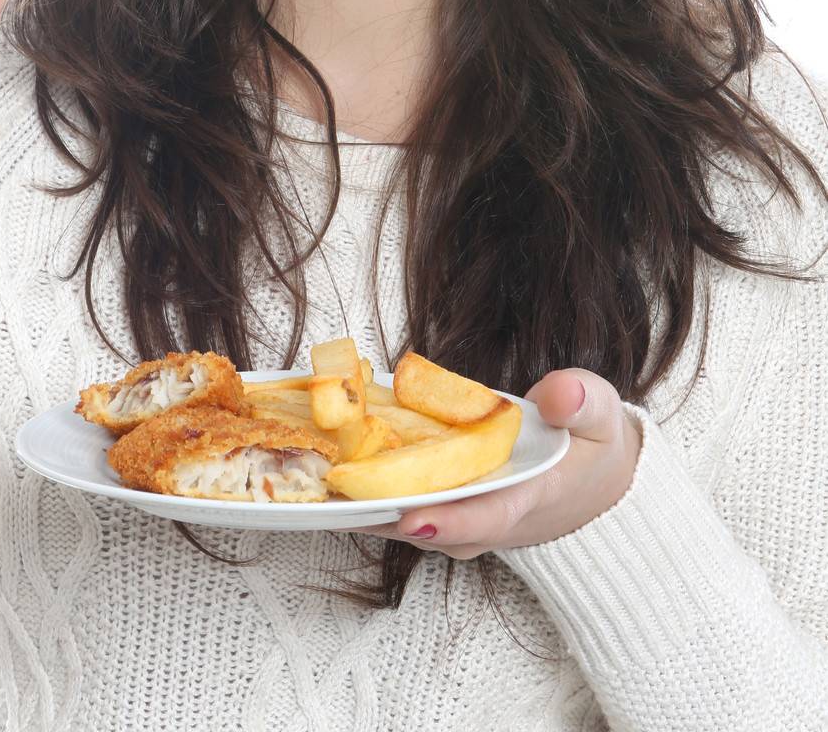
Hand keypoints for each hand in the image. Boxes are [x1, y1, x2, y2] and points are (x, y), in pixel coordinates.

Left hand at [342, 370, 642, 558]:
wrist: (599, 484)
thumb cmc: (594, 443)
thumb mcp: (601, 414)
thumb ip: (581, 402)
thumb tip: (558, 393)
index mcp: (529, 500)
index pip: (487, 518)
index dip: (447, 520)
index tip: (409, 516)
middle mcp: (489, 522)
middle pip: (429, 525)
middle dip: (382, 509)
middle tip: (333, 486)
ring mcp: (465, 522)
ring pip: (408, 521)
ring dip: (365, 502)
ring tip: (318, 476)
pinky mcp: (447, 511)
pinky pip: (404, 506)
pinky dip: (371, 488)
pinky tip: (334, 461)